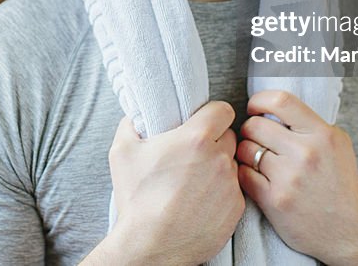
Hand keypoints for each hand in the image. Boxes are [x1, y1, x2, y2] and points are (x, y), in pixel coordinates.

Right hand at [106, 101, 244, 264]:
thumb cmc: (136, 200)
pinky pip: (234, 191)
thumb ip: (130, 124)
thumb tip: (134, 116)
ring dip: (218, 167)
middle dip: (214, 141)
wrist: (150, 246)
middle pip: (229, 137)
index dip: (212, 114)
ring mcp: (230, 185)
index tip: (202, 122)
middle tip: (194, 154)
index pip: (223, 110)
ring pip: (231, 164)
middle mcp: (219, 159)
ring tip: (194, 181)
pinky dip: (221, 193)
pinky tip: (200, 201)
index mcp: (196, 138)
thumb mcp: (122, 152)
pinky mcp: (236, 209)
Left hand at [237, 90, 357, 264]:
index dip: (259, 101)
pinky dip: (245, 173)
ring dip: (246, 152)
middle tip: (255, 138)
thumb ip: (310, 123)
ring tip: (256, 159)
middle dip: (250, 129)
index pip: (280, 101)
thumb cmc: (339, 183)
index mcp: (322, 134)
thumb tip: (274, 108)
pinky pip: (243, 174)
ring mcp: (288, 178)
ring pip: (245, 150)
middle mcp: (305, 153)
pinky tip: (256, 176)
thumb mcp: (337, 144)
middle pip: (255, 125)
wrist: (347, 230)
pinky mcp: (274, 200)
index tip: (255, 108)